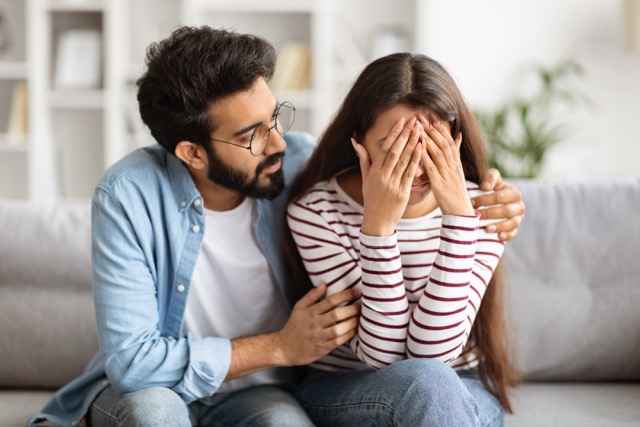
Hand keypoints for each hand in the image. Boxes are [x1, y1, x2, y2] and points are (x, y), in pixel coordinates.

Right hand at [274, 283, 360, 365]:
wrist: (284, 348)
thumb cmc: (294, 325)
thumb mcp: (299, 307)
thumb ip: (312, 296)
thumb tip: (324, 284)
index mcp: (310, 312)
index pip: (330, 300)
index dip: (346, 295)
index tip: (357, 291)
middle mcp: (314, 324)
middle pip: (336, 314)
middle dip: (353, 308)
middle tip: (363, 304)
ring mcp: (317, 337)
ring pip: (338, 329)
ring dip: (352, 323)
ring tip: (361, 317)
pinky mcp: (321, 349)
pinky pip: (337, 342)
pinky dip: (348, 335)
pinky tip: (355, 330)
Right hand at [352, 117, 422, 236]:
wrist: (377, 221)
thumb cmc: (372, 199)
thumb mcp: (365, 179)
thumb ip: (363, 160)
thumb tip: (355, 142)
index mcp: (374, 172)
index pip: (385, 148)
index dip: (394, 134)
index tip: (402, 121)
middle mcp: (382, 177)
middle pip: (395, 152)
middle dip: (405, 135)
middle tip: (414, 121)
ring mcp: (392, 185)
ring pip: (403, 161)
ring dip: (412, 144)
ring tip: (420, 130)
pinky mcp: (402, 193)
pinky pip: (410, 174)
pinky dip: (416, 160)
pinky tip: (421, 149)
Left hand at [418, 114, 473, 215]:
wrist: (460, 210)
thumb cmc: (456, 190)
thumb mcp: (457, 169)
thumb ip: (456, 153)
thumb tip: (458, 135)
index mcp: (456, 162)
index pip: (448, 140)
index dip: (439, 128)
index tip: (431, 116)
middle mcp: (453, 165)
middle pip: (442, 143)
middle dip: (431, 129)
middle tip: (420, 117)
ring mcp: (447, 174)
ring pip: (438, 152)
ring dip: (427, 138)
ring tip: (417, 128)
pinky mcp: (439, 183)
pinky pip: (432, 168)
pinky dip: (425, 157)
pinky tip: (417, 148)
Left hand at [471, 169, 525, 240]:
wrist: (492, 200)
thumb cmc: (491, 187)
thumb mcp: (491, 179)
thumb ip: (490, 178)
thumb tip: (485, 187)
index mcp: (514, 194)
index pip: (501, 197)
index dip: (485, 199)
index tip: (471, 202)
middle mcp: (519, 206)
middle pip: (507, 211)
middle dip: (490, 213)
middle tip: (476, 215)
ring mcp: (518, 219)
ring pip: (512, 223)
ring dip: (499, 226)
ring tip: (487, 228)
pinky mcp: (514, 229)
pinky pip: (513, 234)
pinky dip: (507, 236)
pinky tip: (499, 236)